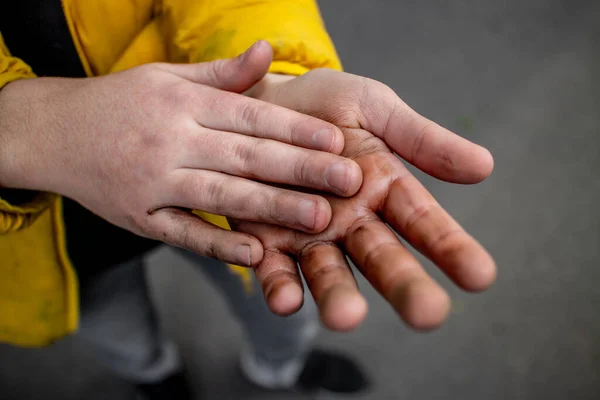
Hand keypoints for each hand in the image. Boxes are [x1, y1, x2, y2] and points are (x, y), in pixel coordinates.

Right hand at [0, 43, 361, 266]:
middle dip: (301, 169)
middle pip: (246, 156)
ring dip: (273, 209)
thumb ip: (223, 74)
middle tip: (348, 181)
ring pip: (223, 196)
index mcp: (183, 103)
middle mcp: (172, 141)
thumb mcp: (168, 77)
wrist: (51, 132)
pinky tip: (256, 256)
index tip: (337, 141)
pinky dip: (219, 246)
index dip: (296, 129)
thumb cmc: (120, 103)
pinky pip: (184, 235)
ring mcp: (155, 183)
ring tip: (319, 219)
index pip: (251, 115)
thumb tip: (268, 49)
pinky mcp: (140, 219)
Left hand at [236, 69, 495, 330]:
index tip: (482, 275)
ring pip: (328, 272)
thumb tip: (485, 165)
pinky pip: (273, 269)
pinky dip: (279, 285)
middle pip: (382, 258)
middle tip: (429, 314)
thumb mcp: (374, 109)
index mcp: (386, 190)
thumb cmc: (322, 106)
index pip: (426, 224)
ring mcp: (309, 237)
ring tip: (346, 317)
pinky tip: (286, 301)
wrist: (263, 101)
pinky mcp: (265, 242)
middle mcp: (352, 224)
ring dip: (337, 296)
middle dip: (404, 286)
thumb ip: (420, 139)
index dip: (453, 248)